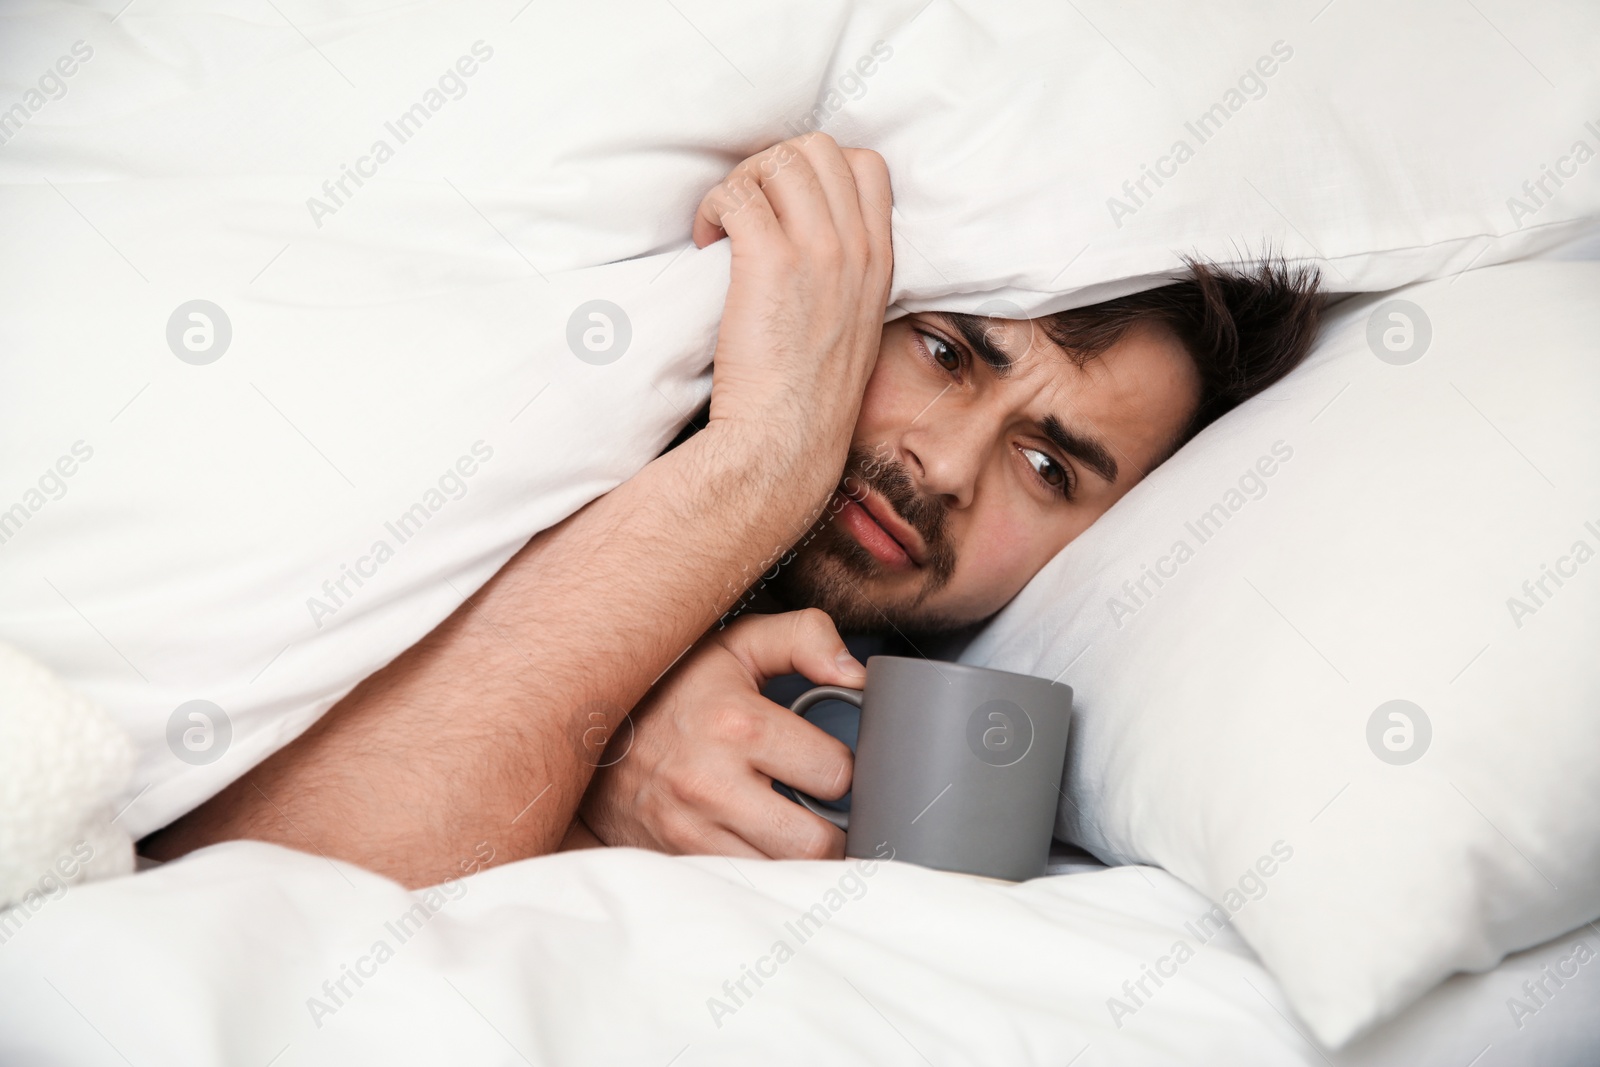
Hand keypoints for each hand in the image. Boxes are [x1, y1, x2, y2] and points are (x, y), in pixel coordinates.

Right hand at [581, 610, 864, 859]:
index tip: (830, 763)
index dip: (845, 769)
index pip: (835, 773)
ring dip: (799, 859)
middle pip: (815, 842)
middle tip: (826, 809)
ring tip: (797, 829)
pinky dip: (760, 875)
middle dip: (833, 828)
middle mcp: (711, 783)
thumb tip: (856, 674)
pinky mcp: (672, 860)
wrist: (586, 727)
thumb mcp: (736, 643)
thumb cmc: (672, 685)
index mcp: (737, 724)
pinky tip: (760, 847)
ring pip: (780, 875)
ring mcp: (688, 830)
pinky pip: (739, 886)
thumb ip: (803, 639)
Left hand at [692, 133, 893, 482]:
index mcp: (878, 260)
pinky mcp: (769, 262)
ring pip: (777, 161)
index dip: (817, 169)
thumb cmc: (806, 396)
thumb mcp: (851, 325)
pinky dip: (714, 207)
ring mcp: (817, 252)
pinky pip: (737, 194)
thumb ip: (843, 275)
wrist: (785, 442)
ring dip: (740, 182)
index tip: (785, 205)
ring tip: (724, 226)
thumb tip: (800, 236)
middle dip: (772, 166)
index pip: (866, 166)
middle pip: (818, 149)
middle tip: (747, 211)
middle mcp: (855, 248)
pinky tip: (707, 240)